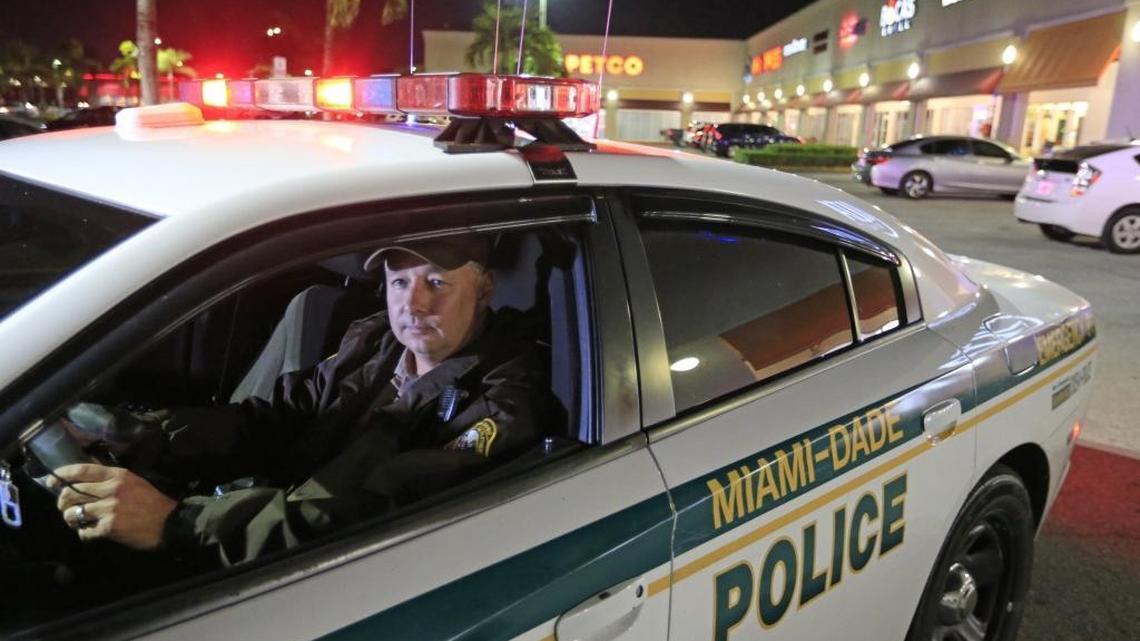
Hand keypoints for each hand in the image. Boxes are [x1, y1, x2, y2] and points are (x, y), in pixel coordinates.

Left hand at [49, 464, 177, 550]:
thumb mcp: (134, 482)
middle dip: (62, 502)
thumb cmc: (152, 502)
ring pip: (74, 513)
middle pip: (72, 493)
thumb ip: (111, 479)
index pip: (82, 470)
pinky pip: (85, 531)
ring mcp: (110, 509)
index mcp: (118, 476)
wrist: (171, 523)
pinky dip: (84, 533)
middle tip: (65, 507)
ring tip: (76, 521)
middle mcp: (112, 489)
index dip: (62, 474)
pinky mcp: (109, 527)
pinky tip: (90, 533)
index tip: (51, 481)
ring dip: (71, 519)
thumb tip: (86, 474)